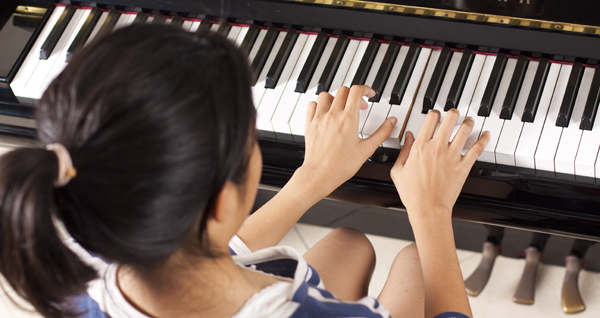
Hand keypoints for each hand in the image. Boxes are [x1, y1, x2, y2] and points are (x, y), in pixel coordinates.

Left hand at [300, 85, 396, 194]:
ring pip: (326, 95)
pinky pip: (312, 105)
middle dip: (354, 95)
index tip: (369, 94)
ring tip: (342, 107)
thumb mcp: (366, 150)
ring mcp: (319, 119)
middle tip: (359, 106)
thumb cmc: (341, 166)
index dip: (365, 89)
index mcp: (348, 119)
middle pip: (343, 91)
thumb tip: (391, 122)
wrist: (320, 175)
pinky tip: (326, 112)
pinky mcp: (310, 124)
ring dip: (336, 98)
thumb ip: (381, 133)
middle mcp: (332, 116)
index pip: (356, 91)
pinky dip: (320, 105)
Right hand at [390, 109, 489, 224]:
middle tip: (455, 113)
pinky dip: (483, 139)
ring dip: (468, 122)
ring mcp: (452, 156)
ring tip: (469, 122)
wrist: (428, 208)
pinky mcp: (463, 166)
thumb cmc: (413, 194)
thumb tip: (408, 137)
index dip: (435, 113)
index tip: (436, 114)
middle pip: (450, 119)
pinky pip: (477, 148)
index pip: (431, 119)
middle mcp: (437, 148)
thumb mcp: (398, 170)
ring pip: (465, 129)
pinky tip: (485, 135)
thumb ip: (403, 151)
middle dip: (453, 112)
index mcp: (420, 147)